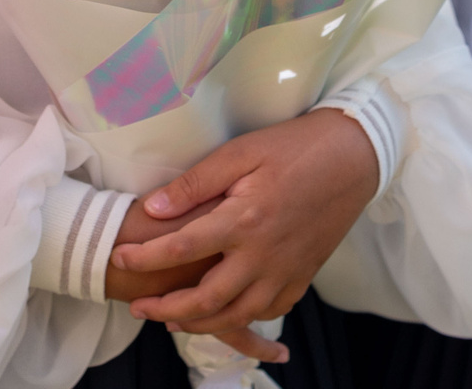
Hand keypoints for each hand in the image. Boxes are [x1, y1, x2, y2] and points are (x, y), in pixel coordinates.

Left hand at [112, 107, 378, 335]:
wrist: (352, 157)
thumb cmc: (294, 147)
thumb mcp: (240, 152)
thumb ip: (195, 184)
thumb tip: (154, 208)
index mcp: (245, 219)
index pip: (182, 248)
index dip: (145, 258)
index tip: (119, 259)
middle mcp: (264, 254)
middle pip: (206, 300)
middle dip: (166, 309)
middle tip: (138, 308)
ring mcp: (286, 271)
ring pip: (236, 315)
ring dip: (199, 324)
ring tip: (171, 320)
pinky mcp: (302, 276)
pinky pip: (268, 311)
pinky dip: (240, 318)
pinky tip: (223, 312)